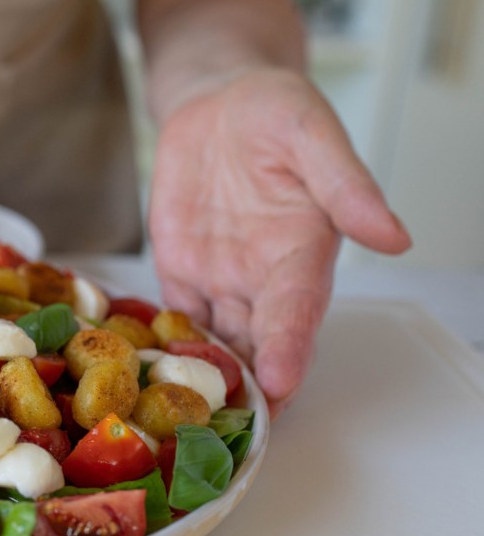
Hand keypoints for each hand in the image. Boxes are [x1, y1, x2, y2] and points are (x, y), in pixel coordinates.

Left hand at [147, 68, 409, 416]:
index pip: (298, 312)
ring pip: (215, 343)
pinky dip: (160, 348)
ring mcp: (220, 281)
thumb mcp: (312, 133)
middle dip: (248, 389)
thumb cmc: (275, 112)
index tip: (281, 385)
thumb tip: (393, 236)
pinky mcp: (180, 274)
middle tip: (231, 433)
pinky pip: (170, 320)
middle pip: (259, 344)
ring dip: (203, 382)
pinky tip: (143, 379)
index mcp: (302, 252)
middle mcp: (263, 278)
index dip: (290, 349)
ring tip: (182, 424)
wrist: (217, 102)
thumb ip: (346, 185)